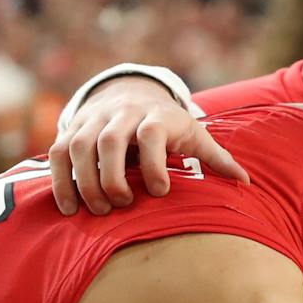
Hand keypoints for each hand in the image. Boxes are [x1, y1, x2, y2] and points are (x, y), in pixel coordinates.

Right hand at [48, 78, 244, 214]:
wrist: (131, 92)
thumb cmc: (168, 124)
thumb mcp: (194, 134)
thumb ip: (216, 157)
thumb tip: (245, 182)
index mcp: (155, 116)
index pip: (150, 134)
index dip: (154, 163)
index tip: (160, 192)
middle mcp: (120, 114)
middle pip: (109, 142)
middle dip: (111, 177)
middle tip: (122, 204)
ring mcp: (93, 121)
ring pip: (79, 147)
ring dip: (84, 181)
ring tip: (98, 210)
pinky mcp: (72, 130)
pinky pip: (57, 153)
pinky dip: (60, 180)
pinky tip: (70, 207)